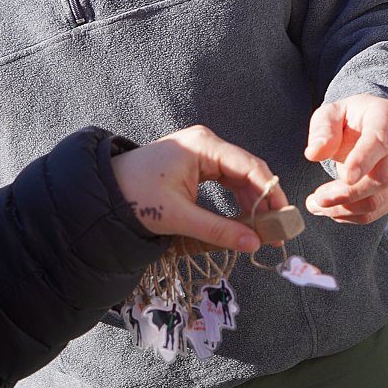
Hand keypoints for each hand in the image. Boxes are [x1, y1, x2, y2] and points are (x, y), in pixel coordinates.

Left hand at [112, 125, 284, 253]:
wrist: (104, 190)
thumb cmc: (136, 196)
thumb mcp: (179, 216)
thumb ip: (218, 230)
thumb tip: (254, 244)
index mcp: (204, 146)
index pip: (250, 167)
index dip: (271, 193)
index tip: (283, 219)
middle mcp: (207, 143)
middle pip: (249, 171)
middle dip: (264, 200)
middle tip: (277, 230)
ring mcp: (202, 152)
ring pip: (239, 177)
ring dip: (252, 202)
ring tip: (263, 230)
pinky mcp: (196, 164)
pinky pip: (226, 180)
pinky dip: (237, 199)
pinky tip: (244, 220)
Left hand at [304, 94, 387, 222]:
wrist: (367, 128)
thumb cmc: (347, 119)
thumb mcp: (329, 115)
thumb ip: (322, 131)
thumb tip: (314, 154)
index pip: (381, 141)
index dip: (364, 160)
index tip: (345, 178)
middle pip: (384, 176)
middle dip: (348, 193)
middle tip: (317, 198)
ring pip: (379, 199)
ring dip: (345, 208)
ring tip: (316, 204)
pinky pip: (376, 211)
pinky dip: (350, 215)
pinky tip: (330, 209)